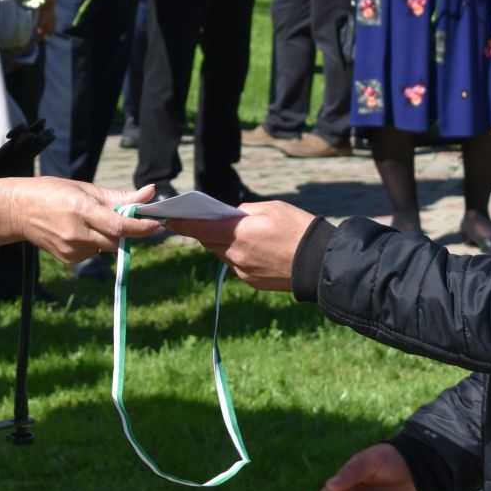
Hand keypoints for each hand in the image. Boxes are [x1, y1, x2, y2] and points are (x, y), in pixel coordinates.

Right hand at [7, 180, 158, 262]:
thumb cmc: (53, 192)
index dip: (142, 227)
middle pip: (116, 240)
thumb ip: (119, 196)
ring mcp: (71, 250)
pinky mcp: (69, 260)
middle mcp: (76, 234)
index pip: (119, 225)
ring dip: (109, 235)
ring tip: (91, 220)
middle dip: (129, 231)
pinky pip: (94, 252)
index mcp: (80, 210)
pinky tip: (79, 231)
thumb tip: (150, 193)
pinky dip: (96, 242)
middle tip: (134, 218)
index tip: (159, 224)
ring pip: (106, 247)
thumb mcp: (85, 188)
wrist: (18, 210)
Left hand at [28, 0, 59, 38]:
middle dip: (44, 23)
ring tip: (42, 37)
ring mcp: (52, 6)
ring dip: (47, 27)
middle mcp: (50, 0)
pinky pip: (53, 18)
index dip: (46, 7)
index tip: (43, 17)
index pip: (48, 0)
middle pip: (48, 13)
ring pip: (50, 17)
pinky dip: (51, 26)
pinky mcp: (51, 9)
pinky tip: (48, 34)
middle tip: (39, 34)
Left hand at [165, 200, 315, 291]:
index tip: (169, 219)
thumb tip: (231, 215)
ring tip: (235, 233)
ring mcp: (243, 271)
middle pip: (209, 241)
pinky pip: (236, 265)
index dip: (183, 224)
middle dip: (205, 231)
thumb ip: (245, 211)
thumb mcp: (272, 208)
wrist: (321, 264)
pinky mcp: (252, 282)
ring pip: (222, 253)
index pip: (201, 228)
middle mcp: (237, 255)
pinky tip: (254, 249)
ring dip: (222, 243)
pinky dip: (238, 256)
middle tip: (203, 220)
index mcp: (240, 233)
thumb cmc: (299, 229)